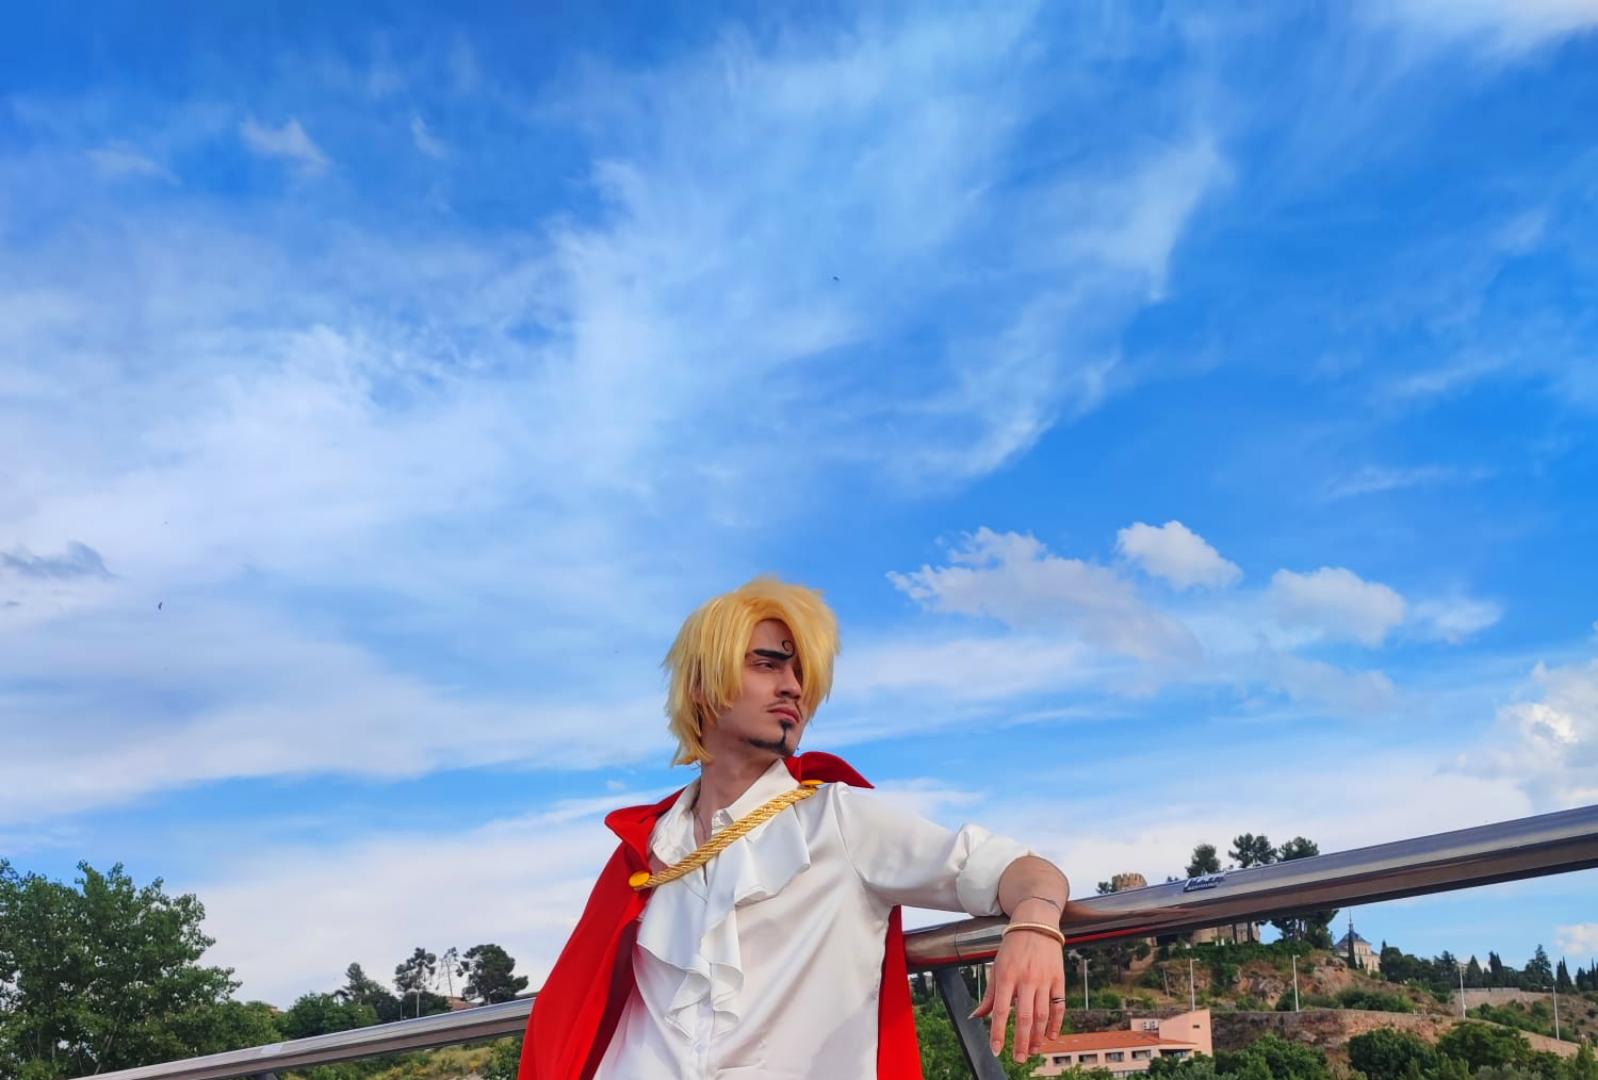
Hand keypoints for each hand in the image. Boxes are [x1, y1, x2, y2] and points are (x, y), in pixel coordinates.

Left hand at [969, 910, 1065, 1061]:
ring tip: (1033, 1051)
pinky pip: (1059, 1005)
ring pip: (1042, 1014)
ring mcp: (1044, 979)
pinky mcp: (1058, 979)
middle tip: (1019, 1058)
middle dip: (1021, 1041)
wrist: (1035, 925)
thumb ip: (989, 995)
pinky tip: (1051, 1036)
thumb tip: (976, 1017)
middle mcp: (1026, 979)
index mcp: (1006, 976)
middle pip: (1024, 1017)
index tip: (996, 1050)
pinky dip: (1056, 1023)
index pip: (1000, 1010)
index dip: (998, 1032)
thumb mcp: (996, 968)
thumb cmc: (1012, 949)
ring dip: (1038, 1036)